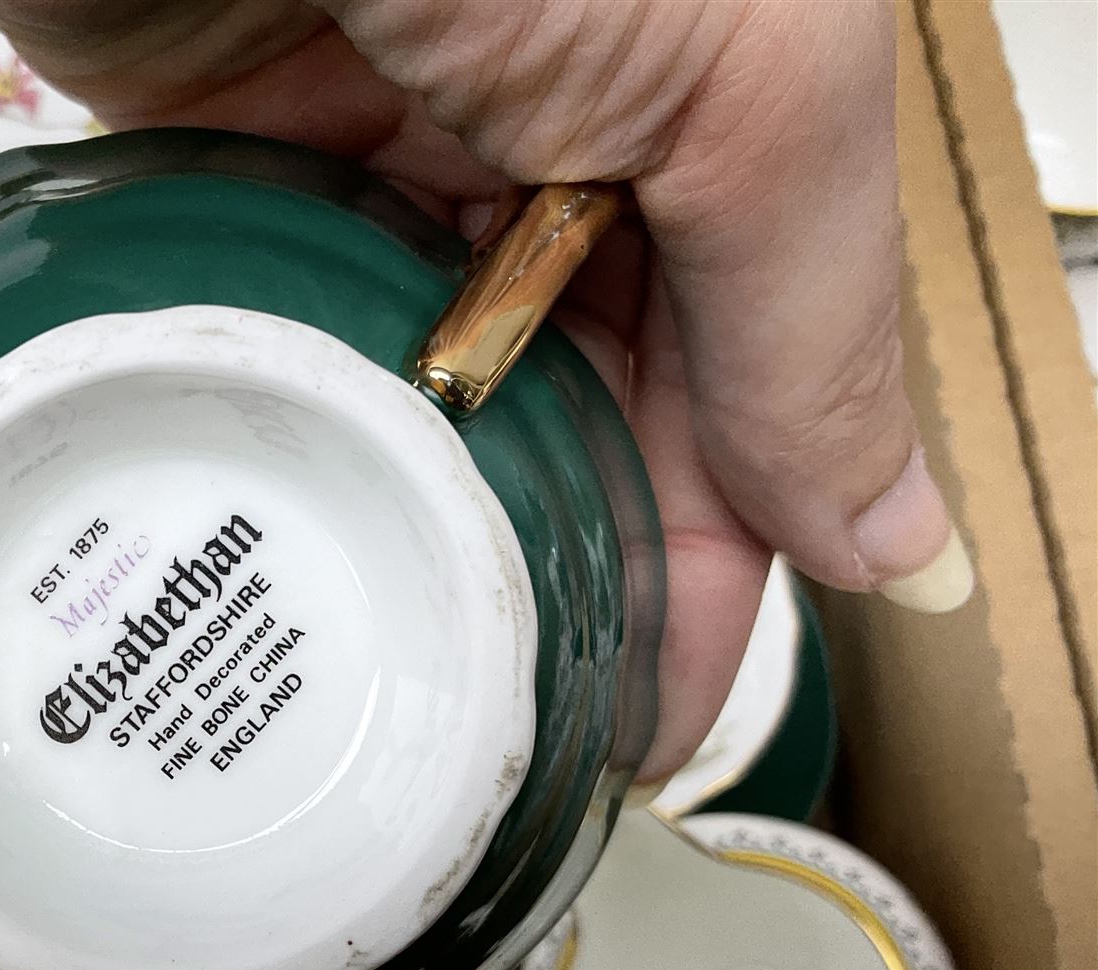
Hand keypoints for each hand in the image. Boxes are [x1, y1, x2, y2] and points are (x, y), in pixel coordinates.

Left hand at [0, 0, 973, 780]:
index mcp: (720, 91)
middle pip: (593, 399)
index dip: (724, 551)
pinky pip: (302, 330)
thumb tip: (890, 527)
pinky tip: (327, 535)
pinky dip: (317, 431)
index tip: (680, 706)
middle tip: (552, 725)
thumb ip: (814, 312)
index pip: (748, 369)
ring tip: (443, 672)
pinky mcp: (249, 160)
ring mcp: (395, 143)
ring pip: (443, 386)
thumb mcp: (744, 75)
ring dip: (447, 518)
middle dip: (583, 563)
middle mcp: (565, 119)